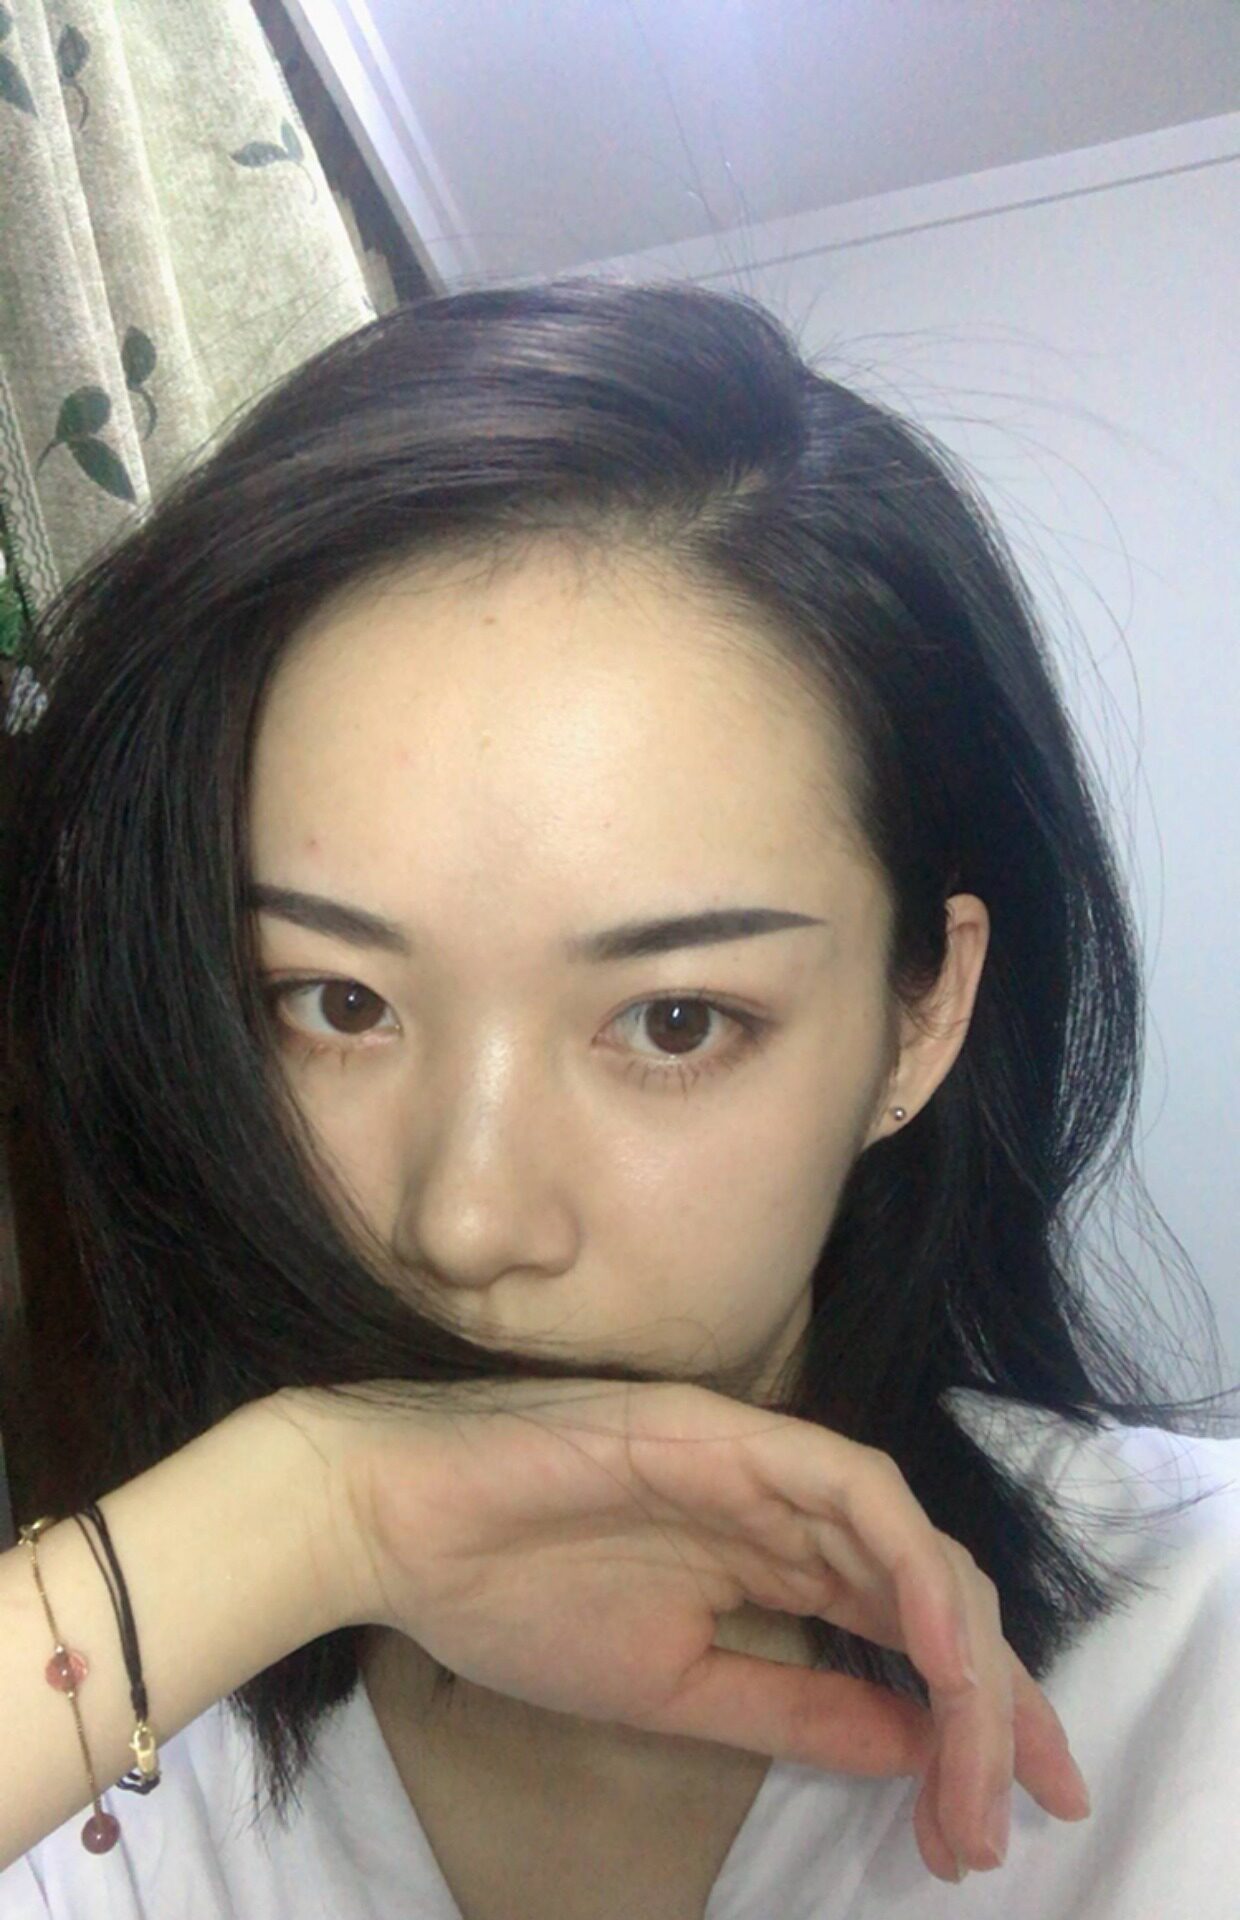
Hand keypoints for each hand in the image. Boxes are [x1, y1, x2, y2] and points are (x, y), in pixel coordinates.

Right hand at [273, 1376, 1089, 1882]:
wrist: (393, 1522)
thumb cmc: (510, 1600)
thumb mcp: (676, 1689)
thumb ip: (793, 1707)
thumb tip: (913, 1749)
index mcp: (770, 1561)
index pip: (901, 1628)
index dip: (972, 1713)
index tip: (1005, 1815)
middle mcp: (784, 1507)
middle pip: (929, 1589)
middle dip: (994, 1700)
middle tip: (1018, 1809)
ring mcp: (760, 1461)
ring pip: (908, 1541)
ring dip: (963, 1651)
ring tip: (986, 1758)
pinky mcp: (726, 1432)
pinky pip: (849, 1488)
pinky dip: (905, 1559)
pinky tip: (936, 1647)